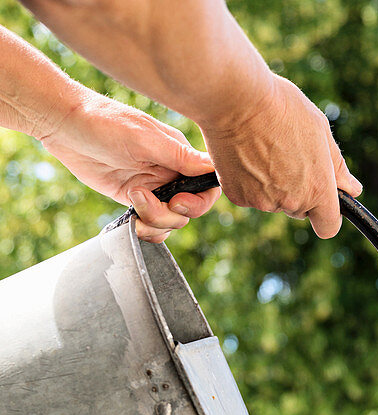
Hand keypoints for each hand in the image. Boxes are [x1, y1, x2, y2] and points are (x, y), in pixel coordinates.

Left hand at [41, 92, 220, 242]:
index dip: (199, 202)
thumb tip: (214, 168)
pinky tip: (134, 221)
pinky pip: (152, 224)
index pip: (207, 185)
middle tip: (144, 200)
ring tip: (133, 202)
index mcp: (178, 153)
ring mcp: (153, 187)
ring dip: (155, 221)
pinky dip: (147, 229)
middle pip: (188, 210)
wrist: (65, 126)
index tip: (177, 202)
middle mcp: (170, 171)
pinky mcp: (134, 198)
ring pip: (171, 221)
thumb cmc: (103, 123)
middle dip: (170, 214)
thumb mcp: (143, 139)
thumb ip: (179, 157)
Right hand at [201, 74, 361, 238]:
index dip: (328, 217)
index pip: (328, 226)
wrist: (237, 99)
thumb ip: (337, 166)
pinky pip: (249, 195)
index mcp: (318, 188)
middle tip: (287, 155)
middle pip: (299, 210)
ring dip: (272, 184)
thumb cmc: (283, 108)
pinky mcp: (238, 197)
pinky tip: (246, 154)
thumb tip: (352, 189)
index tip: (324, 203)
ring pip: (273, 202)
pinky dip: (248, 181)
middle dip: (298, 191)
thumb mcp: (320, 130)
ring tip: (264, 148)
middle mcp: (292, 202)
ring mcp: (263, 202)